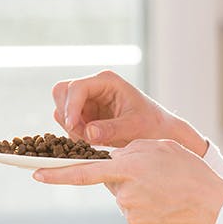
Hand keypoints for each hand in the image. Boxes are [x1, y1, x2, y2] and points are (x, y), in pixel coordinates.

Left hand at [33, 139, 222, 223]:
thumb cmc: (191, 173)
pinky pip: (139, 217)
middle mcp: (125, 194)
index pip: (84, 171)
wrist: (215, 209)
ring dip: (141, 195)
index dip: (57, 173)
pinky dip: (151, 212)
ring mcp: (132, 215)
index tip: (35, 172)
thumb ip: (131, 150)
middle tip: (157, 178)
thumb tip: (114, 162)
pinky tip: (169, 208)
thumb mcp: (161, 147)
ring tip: (167, 193)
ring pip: (127, 201)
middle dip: (128, 179)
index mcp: (128, 168)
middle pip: (114, 185)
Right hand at [51, 70, 206, 155]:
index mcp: (107, 81)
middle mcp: (94, 87)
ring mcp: (88, 100)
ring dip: (71, 126)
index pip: (77, 87)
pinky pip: (68, 122)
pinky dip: (75, 133)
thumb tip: (88, 133)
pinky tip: (93, 142)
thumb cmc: (152, 125)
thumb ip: (111, 129)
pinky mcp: (86, 114)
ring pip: (62, 108)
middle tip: (82, 136)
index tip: (72, 126)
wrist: (160, 133)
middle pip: (62, 92)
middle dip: (67, 115)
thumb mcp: (134, 127)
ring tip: (92, 141)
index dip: (71, 106)